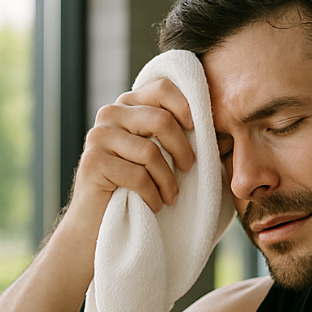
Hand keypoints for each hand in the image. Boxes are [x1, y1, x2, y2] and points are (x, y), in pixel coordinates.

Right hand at [69, 78, 196, 222]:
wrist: (97, 223)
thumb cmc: (135, 187)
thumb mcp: (157, 155)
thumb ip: (173, 134)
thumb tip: (217, 129)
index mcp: (128, 105)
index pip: (162, 88)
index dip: (186, 108)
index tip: (196, 132)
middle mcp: (110, 114)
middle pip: (161, 120)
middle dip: (182, 150)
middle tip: (188, 169)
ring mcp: (98, 137)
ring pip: (150, 152)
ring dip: (168, 181)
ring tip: (171, 197)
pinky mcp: (93, 163)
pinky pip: (137, 176)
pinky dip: (153, 195)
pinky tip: (154, 205)